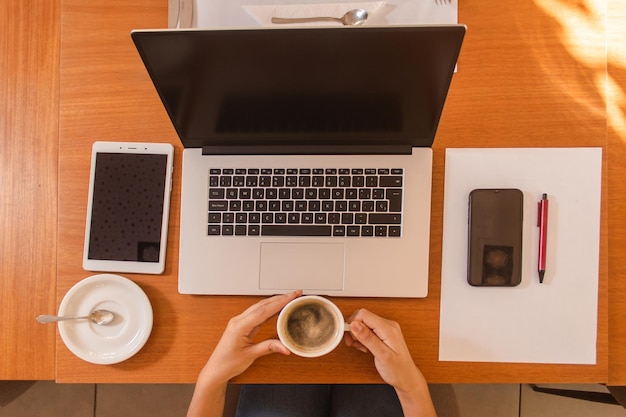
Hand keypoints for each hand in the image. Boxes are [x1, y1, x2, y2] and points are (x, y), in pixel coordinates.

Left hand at [188, 291, 301, 416]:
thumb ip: (268, 348)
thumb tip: (285, 347)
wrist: (216, 369)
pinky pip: (256, 313)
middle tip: (295, 294)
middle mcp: (238, 320)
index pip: (263, 310)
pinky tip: (276, 309)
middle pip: (262, 305)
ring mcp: (239, 322)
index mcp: (239, 326)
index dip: (279, 302)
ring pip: (259, 307)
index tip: (291, 297)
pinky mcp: (241, 325)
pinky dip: (268, 309)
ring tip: (289, 299)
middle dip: (279, 298)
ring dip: (274, 302)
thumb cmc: (227, 363)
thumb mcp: (250, 356)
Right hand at [344, 308, 421, 392]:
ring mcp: (386, 328)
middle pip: (363, 317)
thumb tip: (355, 324)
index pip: (364, 314)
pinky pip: (368, 328)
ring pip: (364, 323)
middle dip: (354, 330)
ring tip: (361, 347)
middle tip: (354, 344)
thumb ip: (368, 338)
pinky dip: (362, 337)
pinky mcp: (383, 333)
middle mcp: (388, 325)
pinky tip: (365, 346)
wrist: (406, 377)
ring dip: (358, 334)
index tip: (351, 337)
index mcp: (389, 328)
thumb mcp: (382, 356)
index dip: (353, 324)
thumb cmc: (397, 370)